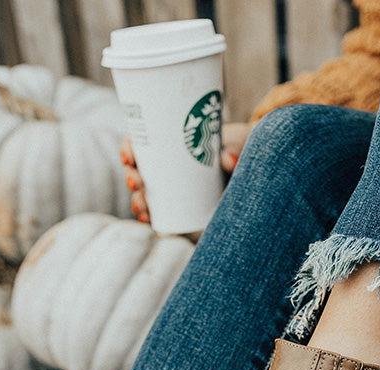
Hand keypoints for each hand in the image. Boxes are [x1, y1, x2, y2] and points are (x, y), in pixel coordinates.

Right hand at [121, 123, 253, 224]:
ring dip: (138, 200)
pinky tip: (148, 220)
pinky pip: (160, 207)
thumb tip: (228, 159)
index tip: (129, 157)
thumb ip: (235, 150)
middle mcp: (167, 162)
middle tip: (138, 182)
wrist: (250, 161)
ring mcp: (173, 183)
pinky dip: (152, 213)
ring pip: (146, 190)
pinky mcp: (182, 201)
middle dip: (132, 177)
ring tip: (143, 208)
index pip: (141, 140)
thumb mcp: (237, 143)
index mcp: (171, 140)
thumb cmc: (238, 145)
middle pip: (139, 168)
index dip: (129, 148)